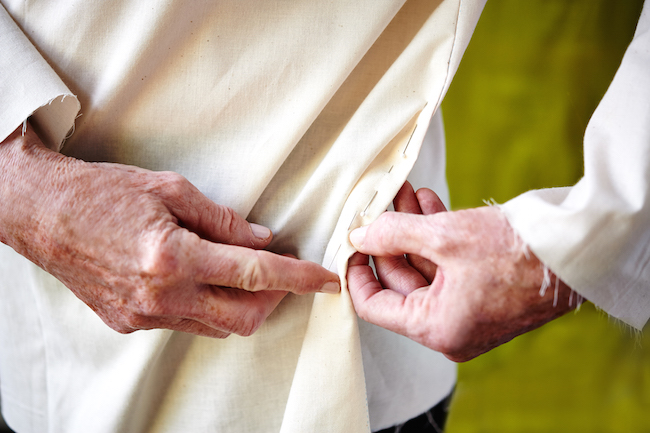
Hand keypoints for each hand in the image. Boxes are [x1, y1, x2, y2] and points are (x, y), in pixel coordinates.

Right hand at [0, 125, 338, 337]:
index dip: (298, 278)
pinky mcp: (130, 323)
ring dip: (241, 304)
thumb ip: (222, 220)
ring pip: (216, 326)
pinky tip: (203, 281)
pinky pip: (186, 324)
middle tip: (283, 275)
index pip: (254, 274)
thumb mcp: (170, 189)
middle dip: (274, 300)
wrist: (44, 214)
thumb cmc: (103, 192)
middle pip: (242, 317)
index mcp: (173, 257)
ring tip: (243, 274)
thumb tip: (260, 240)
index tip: (326, 280)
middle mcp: (160, 295)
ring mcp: (144, 316)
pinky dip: (207, 306)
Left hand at [347, 183, 575, 361]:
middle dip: (388, 237)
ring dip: (411, 229)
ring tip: (403, 192)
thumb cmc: (516, 251)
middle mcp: (451, 327)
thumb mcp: (445, 236)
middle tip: (381, 201)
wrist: (579, 248)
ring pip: (425, 267)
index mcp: (437, 329)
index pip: (375, 306)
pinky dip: (435, 236)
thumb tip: (358, 234)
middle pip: (400, 281)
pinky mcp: (483, 292)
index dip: (357, 271)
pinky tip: (427, 202)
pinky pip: (447, 266)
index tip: (350, 241)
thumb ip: (394, 233)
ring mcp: (468, 310)